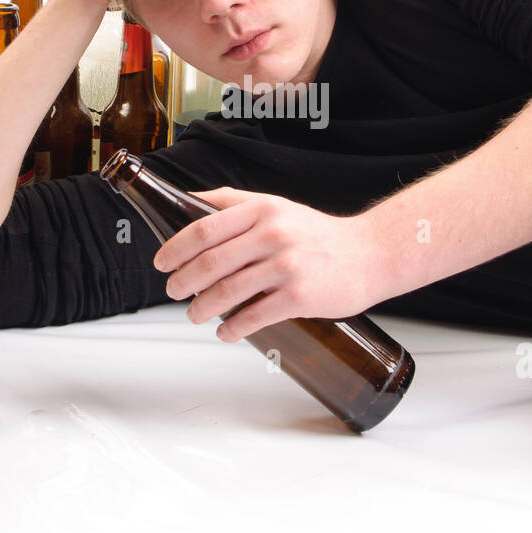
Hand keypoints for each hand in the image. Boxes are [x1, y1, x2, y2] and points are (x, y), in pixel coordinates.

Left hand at [151, 187, 380, 341]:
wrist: (370, 255)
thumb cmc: (318, 234)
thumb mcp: (276, 206)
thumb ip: (233, 202)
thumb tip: (189, 201)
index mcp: (262, 210)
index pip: (204, 228)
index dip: (175, 248)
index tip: (161, 262)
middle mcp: (273, 234)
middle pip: (211, 261)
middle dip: (183, 281)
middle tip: (173, 291)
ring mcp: (287, 266)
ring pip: (228, 291)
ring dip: (202, 308)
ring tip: (194, 314)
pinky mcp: (299, 296)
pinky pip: (254, 316)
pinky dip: (233, 327)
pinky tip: (225, 331)